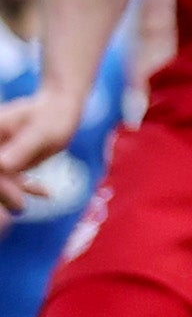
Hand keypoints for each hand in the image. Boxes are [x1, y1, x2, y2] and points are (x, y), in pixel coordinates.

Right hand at [0, 95, 55, 210]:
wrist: (60, 109)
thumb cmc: (52, 116)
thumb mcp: (41, 132)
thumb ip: (22, 148)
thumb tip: (1, 165)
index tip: (16, 197)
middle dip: (2, 193)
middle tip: (20, 207)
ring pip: (0, 181)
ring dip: (10, 196)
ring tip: (23, 207)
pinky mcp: (8, 163)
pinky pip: (11, 181)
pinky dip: (25, 188)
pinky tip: (46, 193)